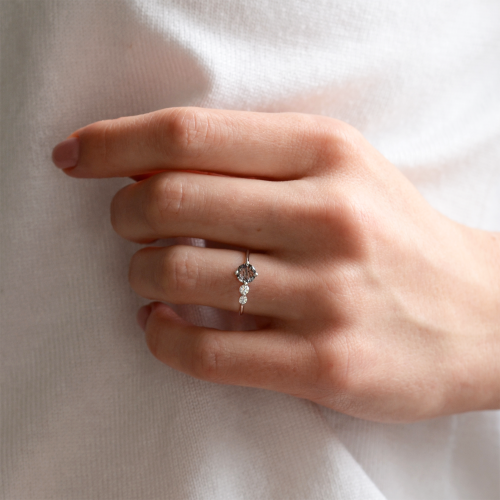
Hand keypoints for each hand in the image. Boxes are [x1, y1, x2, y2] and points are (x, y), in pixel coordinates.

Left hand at [52, 107, 499, 421]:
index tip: (74, 156)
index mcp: (326, 153)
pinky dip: (159, 334)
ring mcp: (327, 296)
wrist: (478, 313)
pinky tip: (160, 322)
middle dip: (122, 213)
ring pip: (175, 274)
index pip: (188, 134)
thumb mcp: (339, 169)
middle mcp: (327, 218)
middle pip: (168, 201)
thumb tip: (149, 165)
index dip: (113, 141)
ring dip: (138, 274)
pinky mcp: (322, 363)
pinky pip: (202, 350)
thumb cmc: (395, 234)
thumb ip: (253, 158)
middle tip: (127, 223)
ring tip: (150, 276)